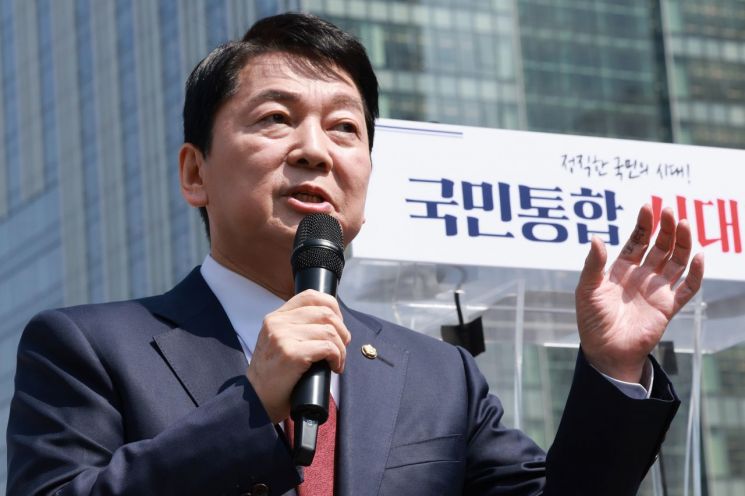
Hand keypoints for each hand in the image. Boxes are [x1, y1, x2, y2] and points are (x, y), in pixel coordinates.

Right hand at [246, 290, 350, 423]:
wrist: (257, 400)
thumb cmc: (274, 375)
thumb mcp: (279, 342)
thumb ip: (297, 327)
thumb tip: (333, 323)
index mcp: (276, 317)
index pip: (311, 295)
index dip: (333, 307)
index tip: (338, 325)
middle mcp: (278, 323)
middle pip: (325, 313)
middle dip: (342, 331)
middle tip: (342, 347)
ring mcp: (283, 338)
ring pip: (330, 331)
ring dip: (341, 348)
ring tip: (337, 361)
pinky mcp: (291, 354)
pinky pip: (327, 347)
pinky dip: (337, 357)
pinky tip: (334, 367)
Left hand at [575, 204, 703, 382]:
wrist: (605, 350)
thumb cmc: (592, 320)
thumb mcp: (587, 289)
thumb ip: (593, 265)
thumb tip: (596, 238)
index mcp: (622, 269)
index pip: (637, 241)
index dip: (643, 224)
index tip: (649, 206)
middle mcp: (642, 276)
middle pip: (660, 247)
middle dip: (666, 229)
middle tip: (671, 211)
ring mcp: (656, 290)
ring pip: (676, 262)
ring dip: (682, 244)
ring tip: (685, 225)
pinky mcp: (668, 307)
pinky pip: (687, 289)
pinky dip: (695, 274)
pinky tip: (698, 257)